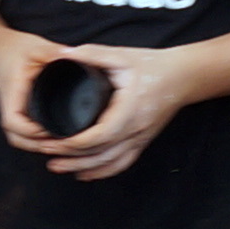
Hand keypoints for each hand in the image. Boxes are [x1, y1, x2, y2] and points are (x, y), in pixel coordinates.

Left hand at [6, 44, 181, 180]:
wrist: (184, 76)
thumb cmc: (153, 65)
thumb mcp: (122, 56)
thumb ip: (92, 54)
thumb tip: (63, 54)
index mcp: (129, 111)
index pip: (99, 136)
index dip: (73, 143)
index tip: (52, 140)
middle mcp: (136, 130)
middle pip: (100, 154)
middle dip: (71, 157)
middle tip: (46, 154)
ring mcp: (140, 139)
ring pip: (109, 163)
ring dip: (82, 168)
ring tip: (57, 167)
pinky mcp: (142, 141)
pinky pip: (121, 163)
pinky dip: (102, 171)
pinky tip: (83, 174)